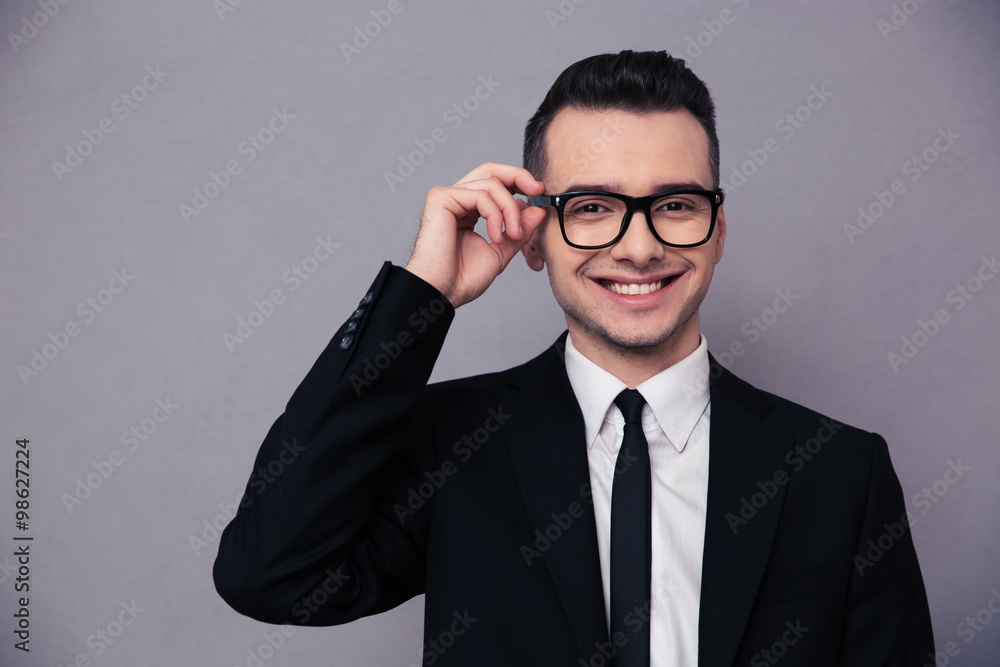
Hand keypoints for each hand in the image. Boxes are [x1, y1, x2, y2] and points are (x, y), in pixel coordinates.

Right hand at [404, 162, 546, 307]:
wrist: (442, 292)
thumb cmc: (462, 278)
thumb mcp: (501, 251)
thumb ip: (519, 230)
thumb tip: (538, 209)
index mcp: (468, 208)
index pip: (495, 182)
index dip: (519, 182)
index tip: (539, 194)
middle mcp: (456, 198)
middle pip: (491, 170)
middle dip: (518, 177)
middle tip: (537, 190)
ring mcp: (447, 196)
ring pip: (491, 184)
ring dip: (510, 209)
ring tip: (514, 234)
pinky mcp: (441, 199)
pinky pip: (480, 195)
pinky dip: (495, 214)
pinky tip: (496, 237)